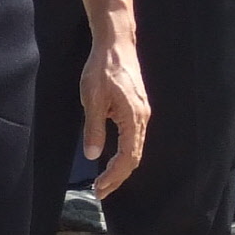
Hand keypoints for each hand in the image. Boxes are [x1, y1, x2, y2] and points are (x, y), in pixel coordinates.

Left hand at [80, 29, 148, 197]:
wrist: (116, 43)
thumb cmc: (102, 67)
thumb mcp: (92, 98)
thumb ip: (94, 128)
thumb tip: (93, 155)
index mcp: (133, 117)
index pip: (128, 157)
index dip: (114, 176)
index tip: (99, 188)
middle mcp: (142, 118)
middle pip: (134, 157)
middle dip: (118, 177)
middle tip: (100, 192)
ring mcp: (141, 113)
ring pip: (135, 149)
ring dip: (120, 168)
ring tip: (104, 181)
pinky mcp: (137, 108)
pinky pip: (134, 138)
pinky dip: (124, 154)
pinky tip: (112, 159)